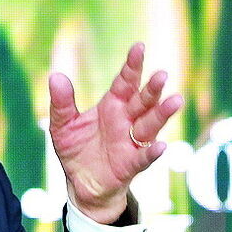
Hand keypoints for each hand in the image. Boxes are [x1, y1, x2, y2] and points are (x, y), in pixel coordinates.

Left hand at [48, 43, 182, 223]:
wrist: (82, 184)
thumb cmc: (76, 151)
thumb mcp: (62, 125)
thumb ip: (61, 103)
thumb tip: (56, 76)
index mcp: (112, 106)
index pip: (125, 82)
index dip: (132, 66)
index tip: (139, 47)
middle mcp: (126, 120)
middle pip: (143, 101)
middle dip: (152, 88)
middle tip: (161, 74)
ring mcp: (131, 142)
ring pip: (150, 125)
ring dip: (162, 114)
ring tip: (175, 101)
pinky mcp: (131, 164)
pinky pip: (144, 157)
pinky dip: (153, 152)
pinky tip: (161, 146)